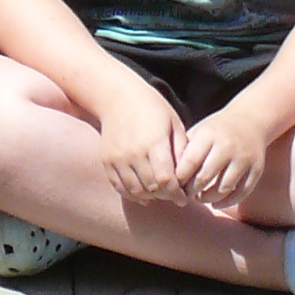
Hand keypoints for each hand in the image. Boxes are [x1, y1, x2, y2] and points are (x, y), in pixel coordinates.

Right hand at [96, 75, 190, 205]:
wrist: (117, 97)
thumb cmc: (151, 108)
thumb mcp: (173, 123)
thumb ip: (181, 150)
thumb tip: (187, 176)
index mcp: (154, 142)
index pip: (166, 180)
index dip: (177, 193)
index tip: (184, 197)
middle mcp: (135, 152)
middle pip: (152, 188)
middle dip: (166, 197)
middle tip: (174, 198)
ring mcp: (118, 158)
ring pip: (135, 190)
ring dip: (150, 197)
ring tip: (159, 195)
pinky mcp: (107, 160)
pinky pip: (119, 186)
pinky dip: (131, 194)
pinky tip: (143, 195)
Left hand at [175, 98, 279, 214]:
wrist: (251, 121)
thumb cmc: (217, 130)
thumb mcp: (200, 131)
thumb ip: (184, 150)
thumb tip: (166, 175)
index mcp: (209, 135)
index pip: (190, 160)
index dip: (180, 177)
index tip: (174, 184)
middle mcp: (227, 146)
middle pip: (205, 177)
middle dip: (192, 190)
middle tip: (184, 195)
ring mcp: (243, 158)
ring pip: (223, 188)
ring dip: (208, 198)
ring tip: (199, 198)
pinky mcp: (256, 169)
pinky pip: (241, 193)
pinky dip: (226, 202)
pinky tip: (216, 203)